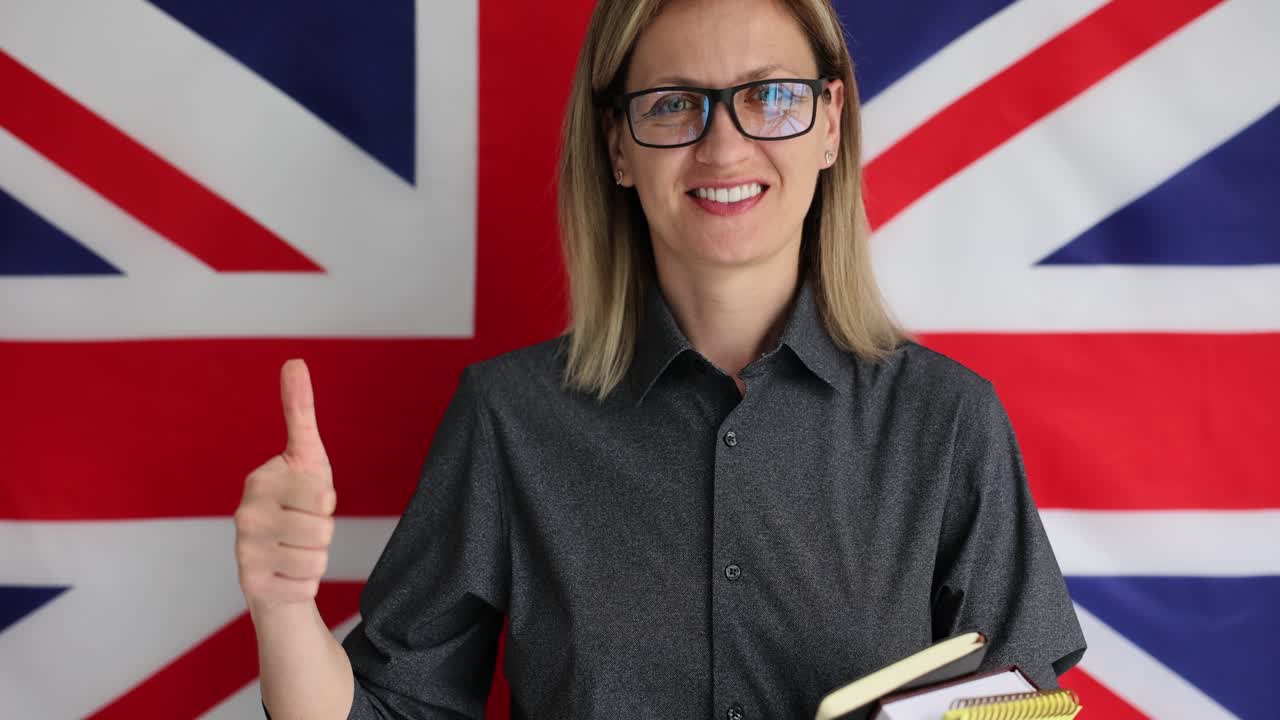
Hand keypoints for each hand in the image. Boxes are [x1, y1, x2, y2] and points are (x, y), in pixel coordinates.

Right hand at [235, 359, 336, 611]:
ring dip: (316, 556)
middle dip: (324, 532)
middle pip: (322, 529)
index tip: (307, 498)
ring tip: (295, 549)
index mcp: (259, 481)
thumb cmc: (298, 503)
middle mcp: (244, 516)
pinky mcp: (252, 586)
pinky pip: (307, 585)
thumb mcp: (306, 456)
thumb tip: (295, 361)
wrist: (278, 562)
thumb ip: (300, 410)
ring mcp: (244, 552)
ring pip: (317, 558)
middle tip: (303, 527)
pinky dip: (306, 582)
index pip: (323, 497)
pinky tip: (287, 572)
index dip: (326, 501)